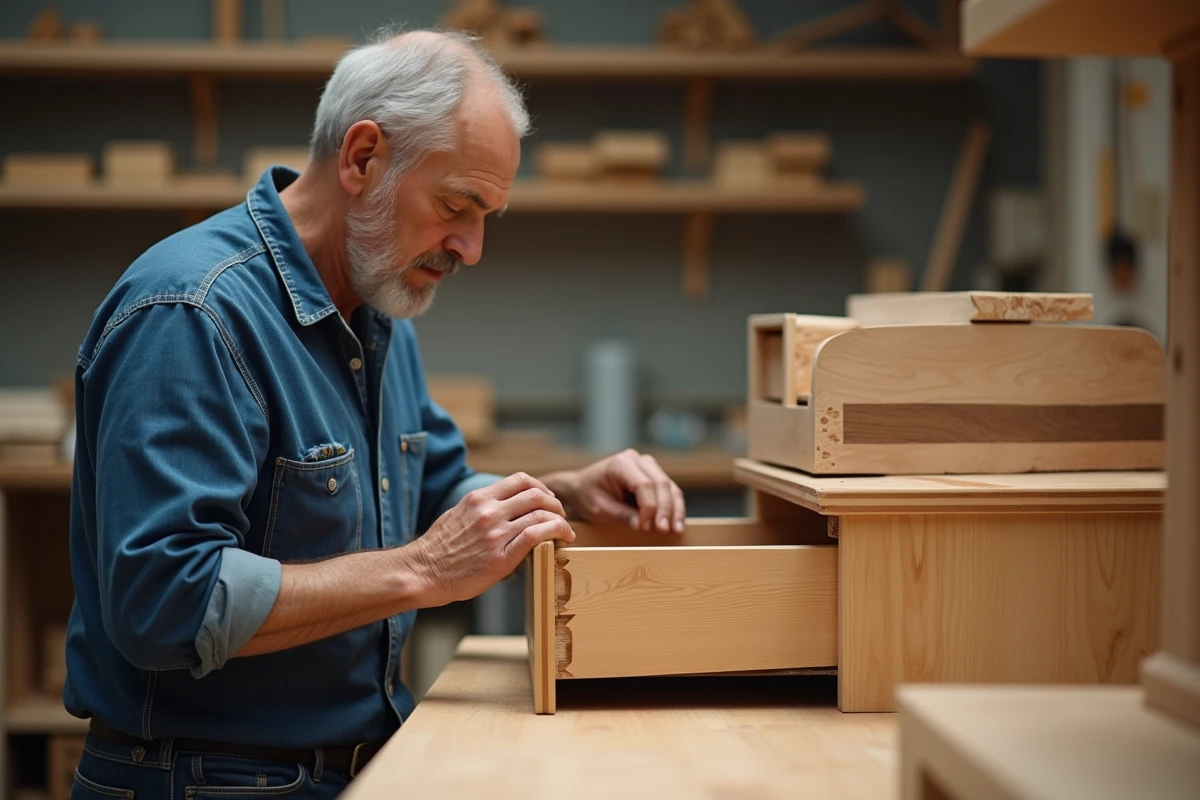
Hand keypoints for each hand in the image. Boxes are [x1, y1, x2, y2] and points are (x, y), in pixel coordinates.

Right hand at [408, 472, 574, 605]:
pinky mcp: (501, 558)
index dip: (541, 487)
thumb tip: (503, 506)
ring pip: (541, 514)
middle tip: (560, 515)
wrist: (422, 572)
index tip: (547, 499)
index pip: (521, 479)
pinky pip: (536, 537)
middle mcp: (488, 512)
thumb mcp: (457, 514)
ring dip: (560, 520)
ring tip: (565, 529)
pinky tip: (563, 538)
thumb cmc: (438, 548)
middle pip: (536, 494)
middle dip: (555, 503)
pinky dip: (556, 533)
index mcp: (478, 499)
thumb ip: (481, 507)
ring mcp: (495, 534)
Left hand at [545, 449, 685, 533]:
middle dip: (665, 509)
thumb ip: (623, 515)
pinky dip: (674, 507)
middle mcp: (637, 460)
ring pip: (669, 486)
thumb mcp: (600, 508)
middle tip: (664, 530)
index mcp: (620, 464)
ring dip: (674, 509)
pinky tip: (676, 524)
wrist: (581, 488)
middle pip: (661, 483)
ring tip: (675, 530)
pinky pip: (669, 490)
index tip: (645, 527)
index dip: (648, 508)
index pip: (643, 485)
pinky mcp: (653, 476)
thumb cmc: (587, 495)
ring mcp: (647, 466)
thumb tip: (645, 526)